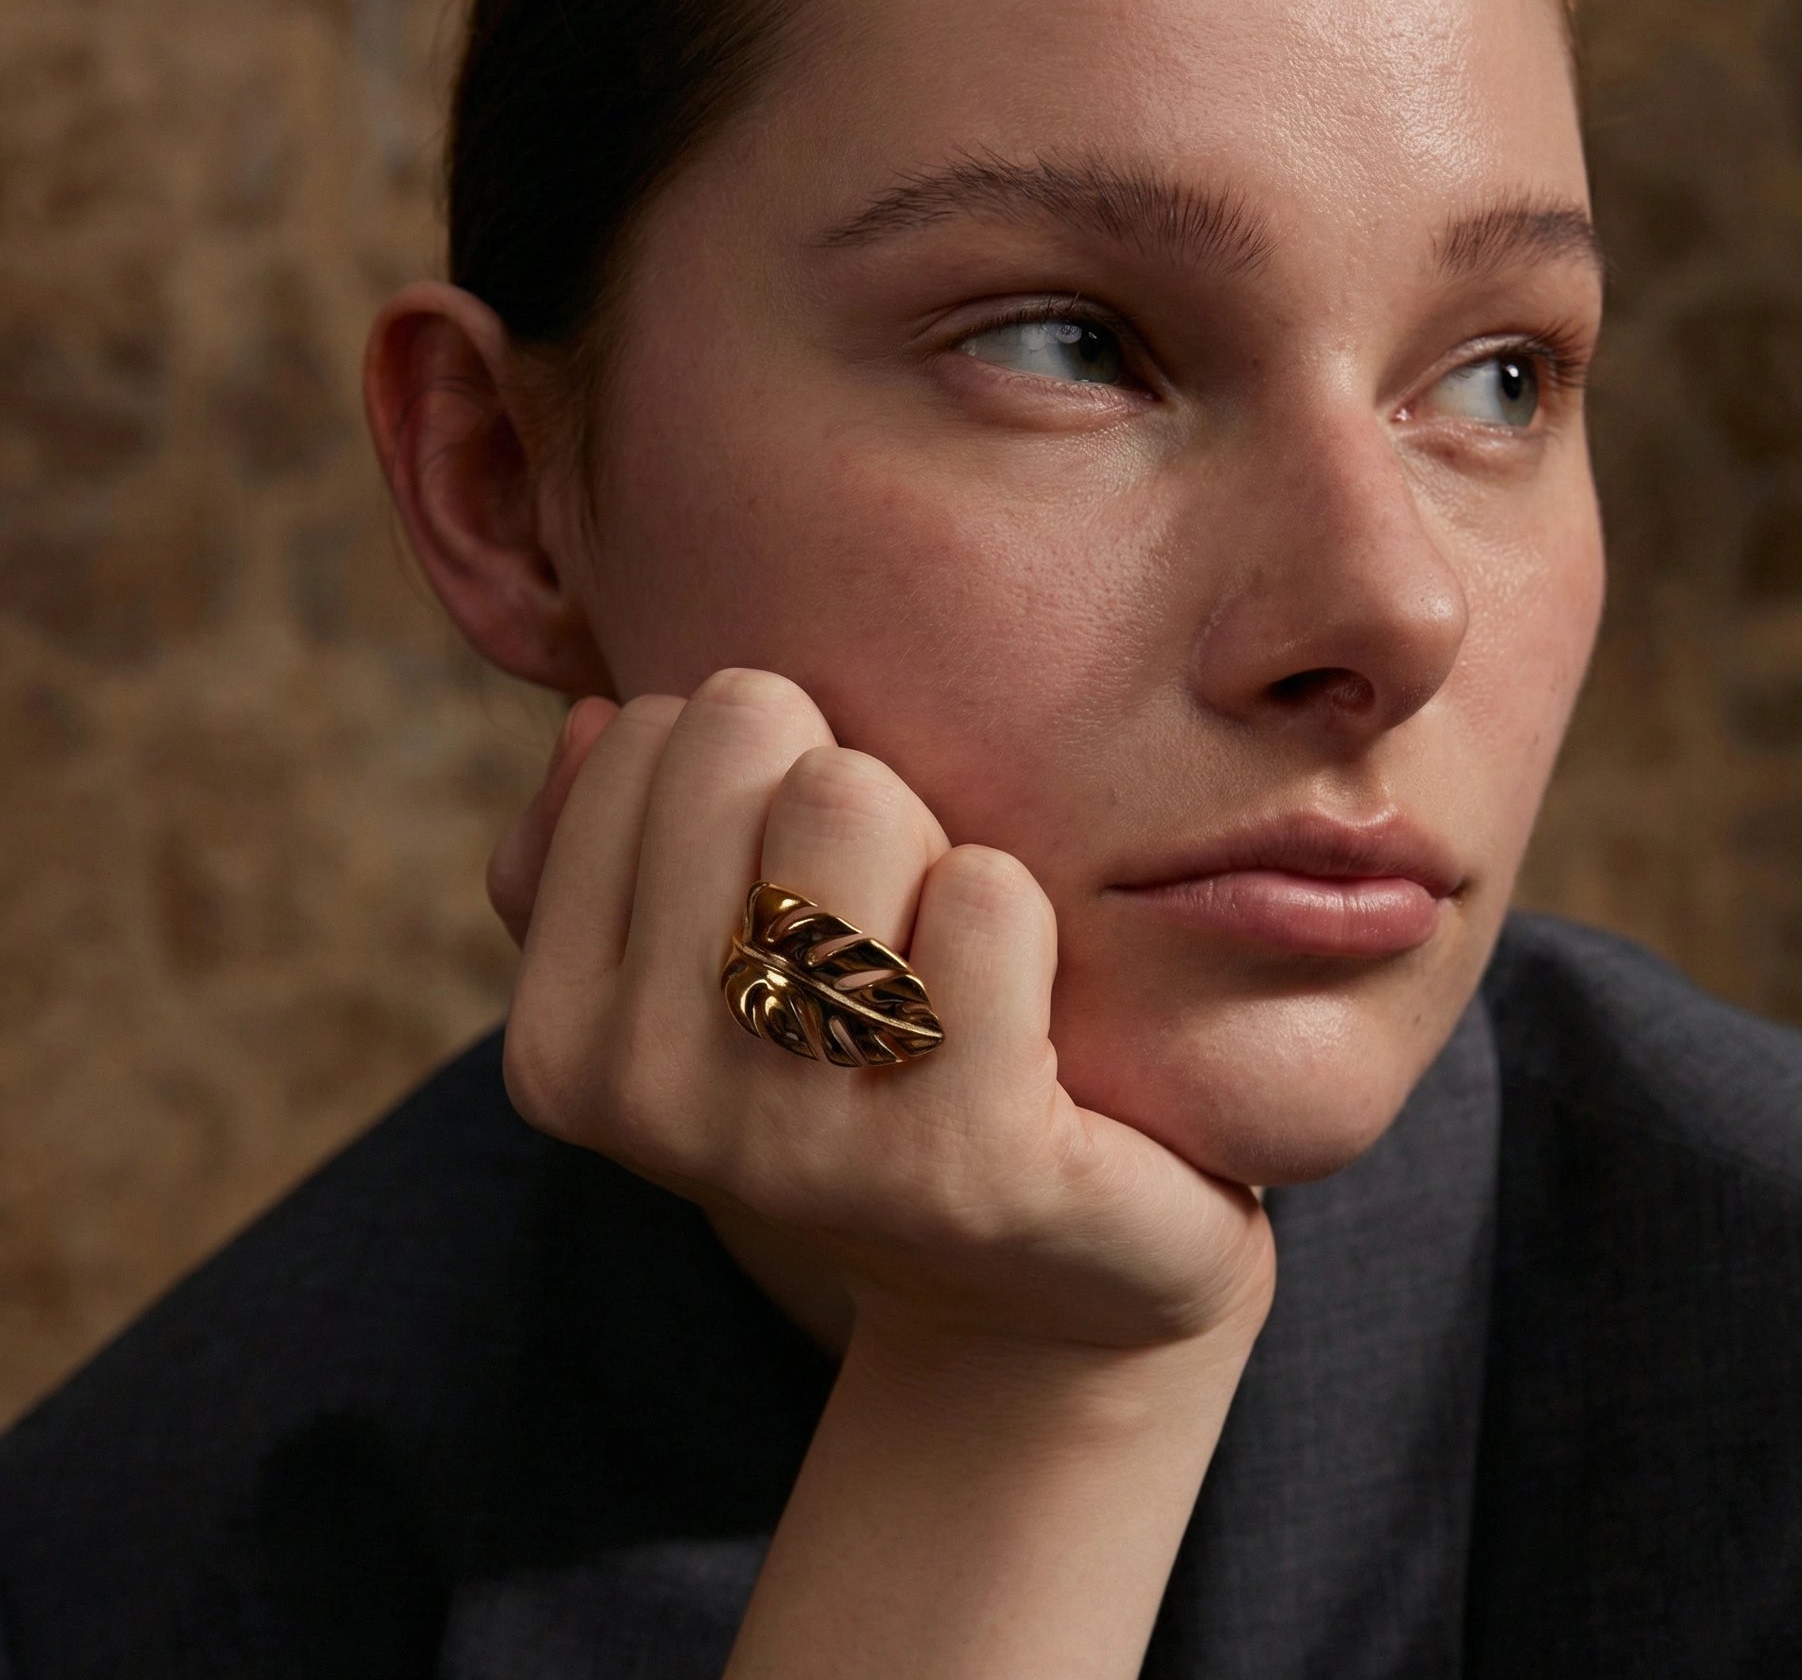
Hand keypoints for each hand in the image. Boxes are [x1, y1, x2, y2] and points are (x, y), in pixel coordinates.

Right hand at [488, 669, 1275, 1358]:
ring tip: (944, 965)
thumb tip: (595, 717)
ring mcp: (798, 1142)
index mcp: (563, 1044)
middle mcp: (651, 1095)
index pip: (648, 732)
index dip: (757, 768)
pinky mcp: (962, 1164)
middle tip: (883, 915)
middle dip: (841, 786)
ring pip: (853, 799)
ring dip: (929, 845)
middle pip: (747, 737)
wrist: (1033, 1289)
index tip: (795, 883)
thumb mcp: (703, 981)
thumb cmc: (863, 1088)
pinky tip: (1025, 1016)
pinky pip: (987, 896)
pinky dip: (1027, 916)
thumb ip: (604, 853)